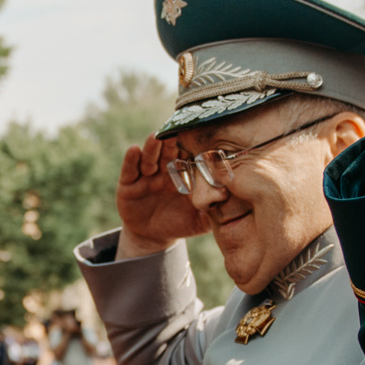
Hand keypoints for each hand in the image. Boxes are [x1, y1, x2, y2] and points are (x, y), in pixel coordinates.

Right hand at [114, 134, 204, 256]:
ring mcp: (146, 175)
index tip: (200, 133)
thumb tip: (236, 203)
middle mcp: (164, 169)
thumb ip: (216, 211)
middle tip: (177, 129)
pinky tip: (134, 149)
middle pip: (168, 151)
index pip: (188, 156)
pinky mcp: (128, 184)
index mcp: (184, 173)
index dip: (193, 146)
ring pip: (149, 157)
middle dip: (171, 140)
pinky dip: (131, 159)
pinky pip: (129, 170)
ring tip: (155, 136)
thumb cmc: (181, 223)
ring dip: (152, 146)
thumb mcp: (200, 220)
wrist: (154, 236)